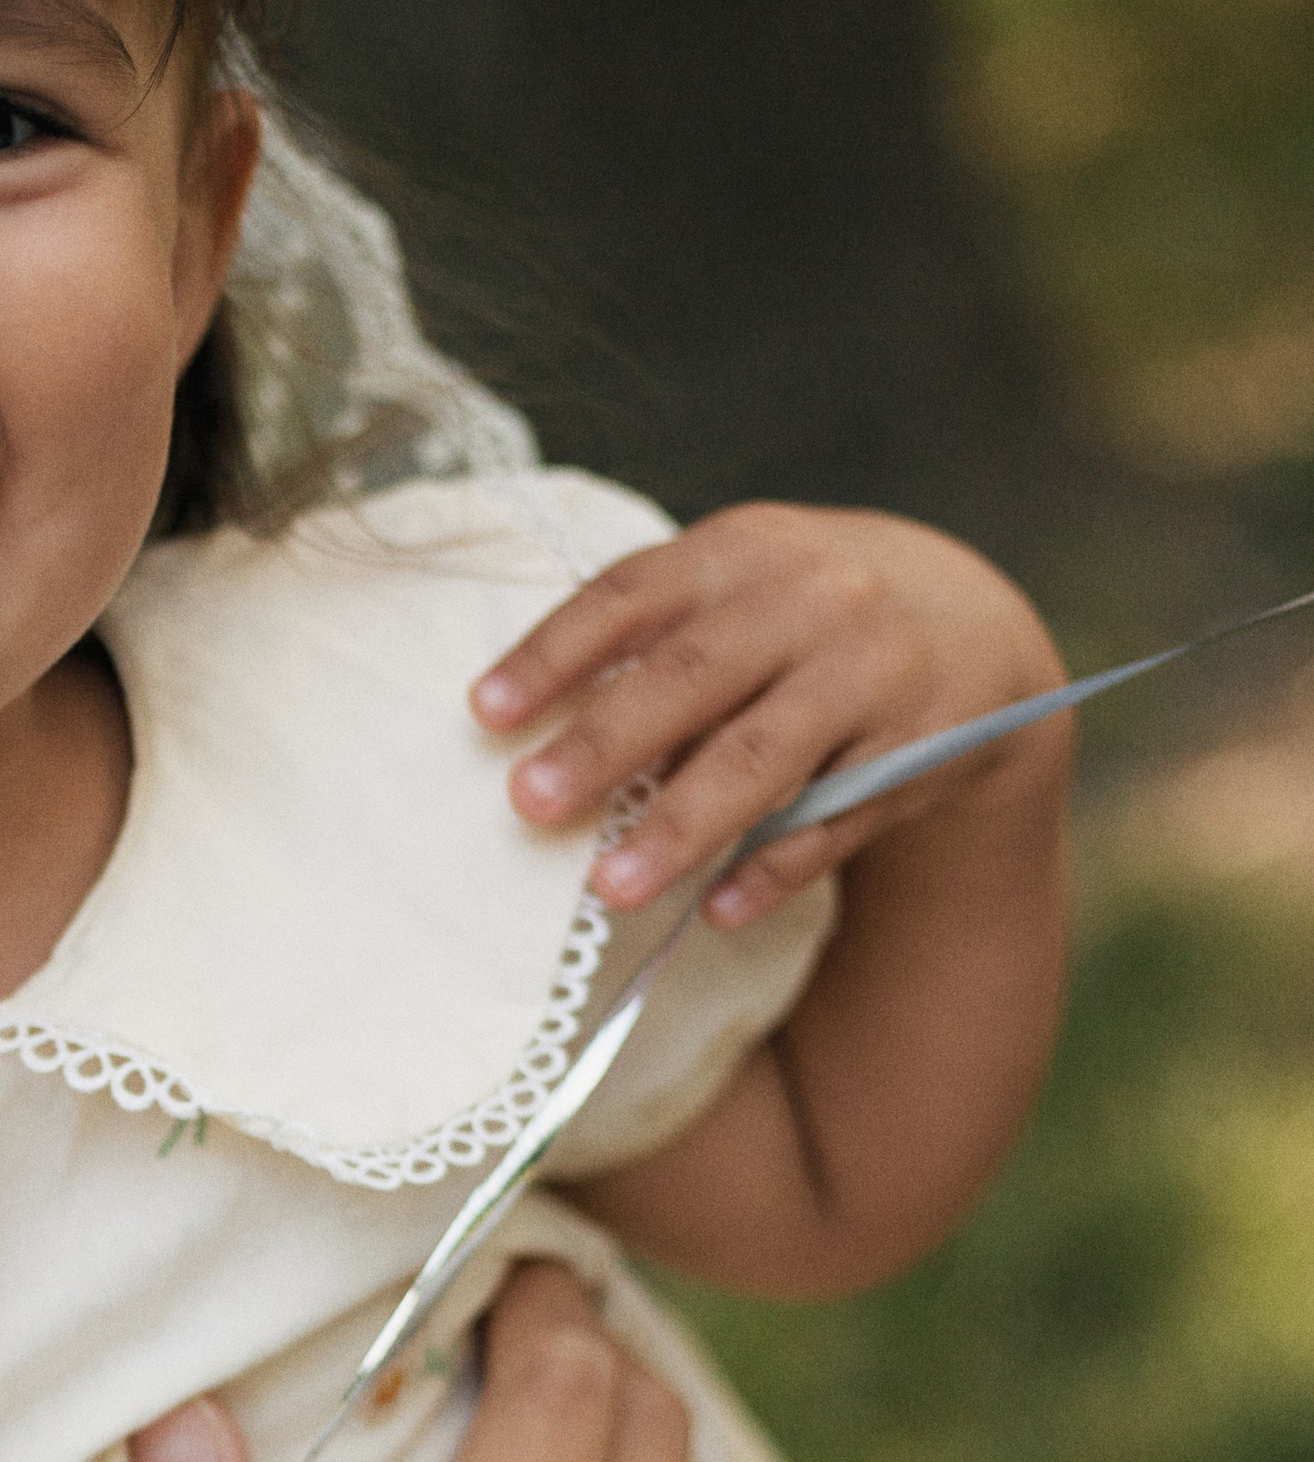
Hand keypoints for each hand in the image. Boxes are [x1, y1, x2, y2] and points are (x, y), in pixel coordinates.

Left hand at [471, 500, 1068, 931]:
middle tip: (530, 804)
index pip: (632, 594)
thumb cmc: (803, 615)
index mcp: (743, 551)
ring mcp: (873, 675)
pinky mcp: (922, 748)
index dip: (556, 652)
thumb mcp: (741, 588)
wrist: (975, 623)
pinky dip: (775, 868)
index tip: (486, 713)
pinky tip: (718, 910)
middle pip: (694, 678)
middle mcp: (814, 600)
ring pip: (765, 758)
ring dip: (684, 825)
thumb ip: (658, 642)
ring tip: (612, 887)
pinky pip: (837, 819)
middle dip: (607, 743)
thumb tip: (540, 737)